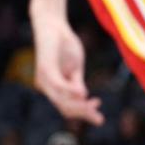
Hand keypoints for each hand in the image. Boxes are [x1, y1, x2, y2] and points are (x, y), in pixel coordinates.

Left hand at [29, 0, 103, 125]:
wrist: (53, 25)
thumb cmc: (64, 44)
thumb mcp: (75, 67)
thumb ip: (76, 83)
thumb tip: (83, 99)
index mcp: (53, 88)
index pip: (68, 108)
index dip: (83, 113)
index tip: (99, 114)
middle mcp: (46, 87)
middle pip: (65, 108)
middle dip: (83, 114)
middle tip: (100, 119)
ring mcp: (44, 79)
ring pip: (62, 101)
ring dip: (79, 106)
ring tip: (95, 105)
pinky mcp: (45, 69)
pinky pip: (58, 86)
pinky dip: (71, 91)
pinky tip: (83, 95)